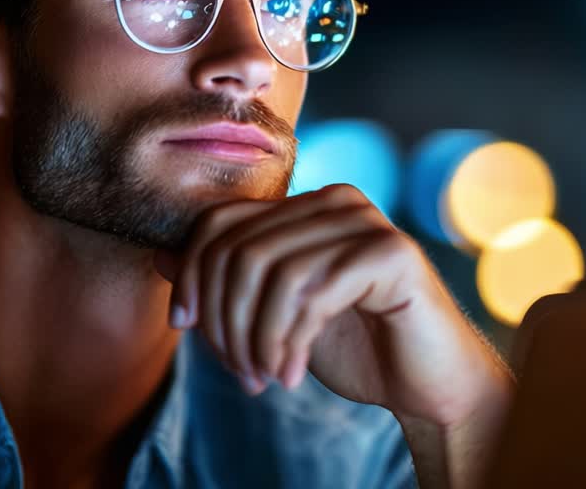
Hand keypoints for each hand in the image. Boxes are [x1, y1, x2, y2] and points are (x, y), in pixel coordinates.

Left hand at [153, 184, 513, 429]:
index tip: (184, 328)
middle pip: (239, 249)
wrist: (426, 384)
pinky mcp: (392, 254)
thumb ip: (227, 281)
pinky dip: (290, 341)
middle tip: (238, 370)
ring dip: (255, 338)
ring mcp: (368, 222)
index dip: (191, 275)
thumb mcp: (274, 314)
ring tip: (263, 377)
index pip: (220, 221)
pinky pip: (313, 293)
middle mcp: (337, 200)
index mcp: (306, 205)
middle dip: (224, 319)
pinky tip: (291, 373)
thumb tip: (159, 254)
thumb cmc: (354, 346)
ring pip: (271, 272)